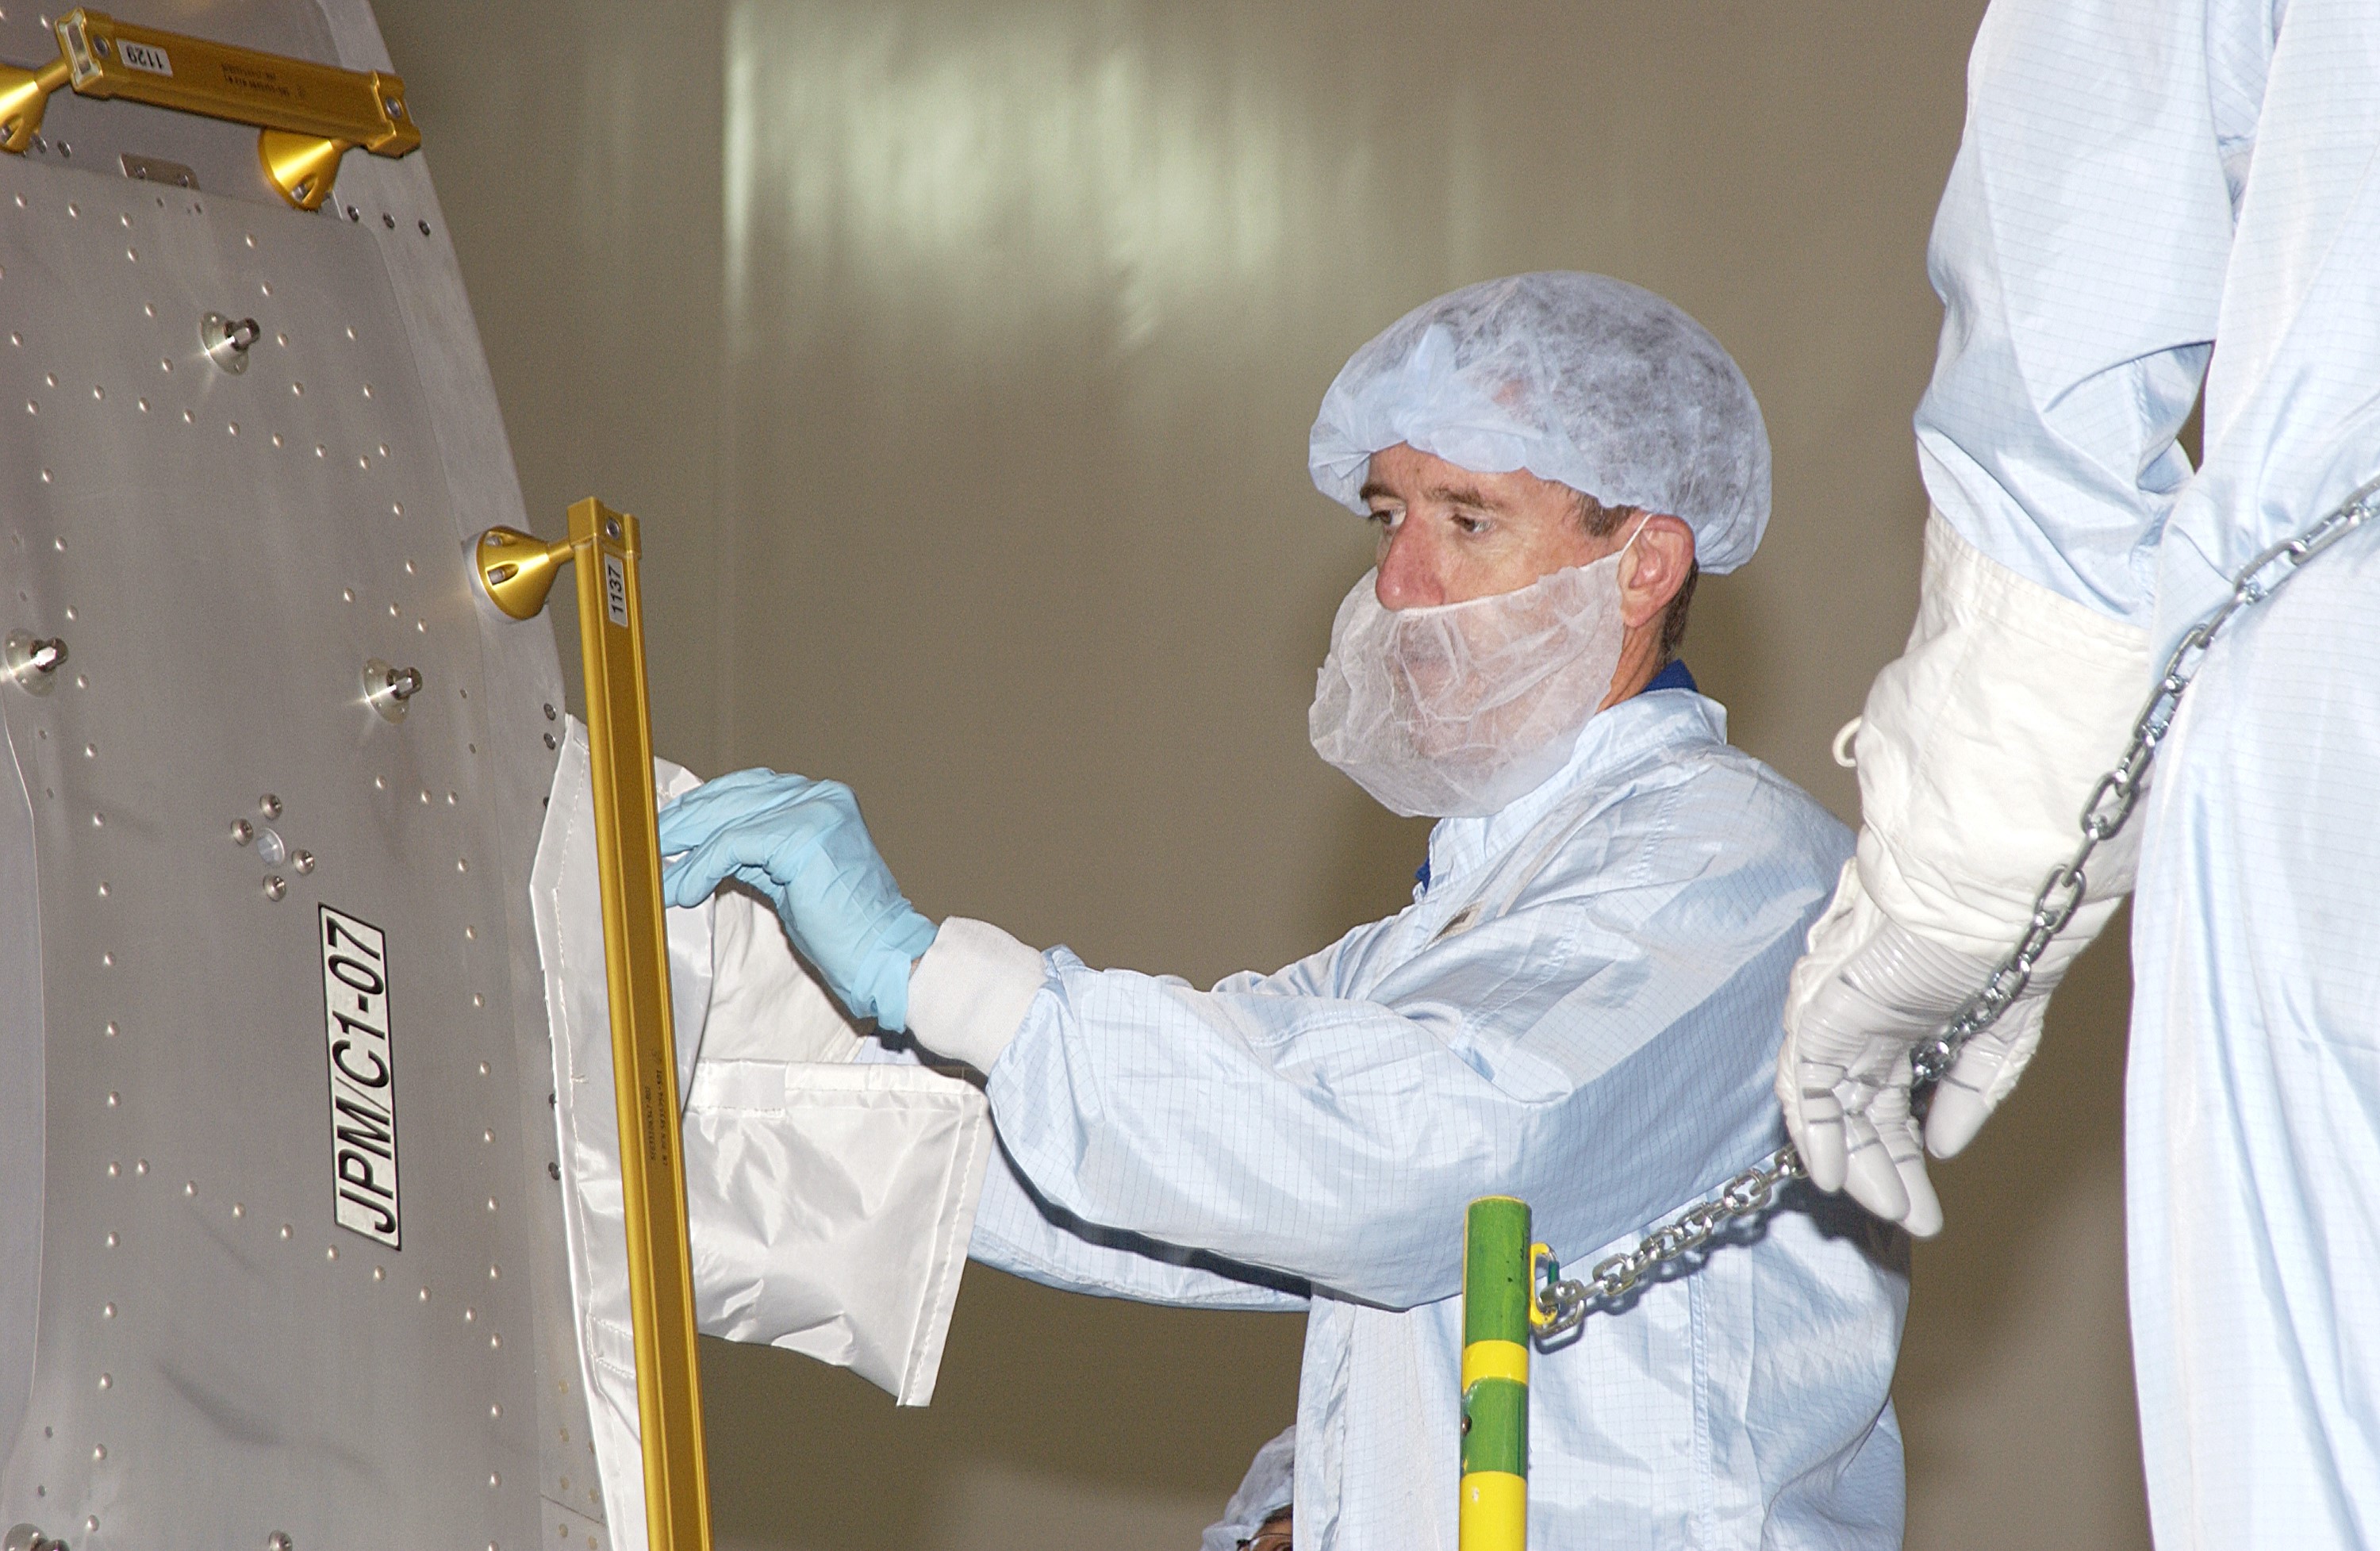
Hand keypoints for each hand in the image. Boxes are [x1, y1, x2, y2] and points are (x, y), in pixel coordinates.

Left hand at [657, 768, 937, 1031]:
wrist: (885, 954)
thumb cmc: (843, 927)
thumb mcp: (792, 874)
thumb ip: (756, 851)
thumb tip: (702, 847)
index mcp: (823, 797)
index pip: (748, 787)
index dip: (703, 805)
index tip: (669, 827)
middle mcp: (821, 795)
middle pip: (733, 798)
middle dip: (686, 823)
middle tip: (649, 846)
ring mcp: (815, 812)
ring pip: (728, 820)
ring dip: (686, 852)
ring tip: (659, 877)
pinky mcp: (803, 839)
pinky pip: (732, 846)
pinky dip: (701, 869)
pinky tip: (685, 892)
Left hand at [1775, 866, 2059, 1235]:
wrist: (1995, 901)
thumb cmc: (2010, 947)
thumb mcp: (2001, 1036)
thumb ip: (1971, 1094)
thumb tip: (1944, 1146)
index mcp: (1907, 1024)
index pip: (1891, 1105)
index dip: (1904, 1158)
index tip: (1924, 1210)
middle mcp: (1868, 1025)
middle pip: (1862, 1114)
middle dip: (1884, 1172)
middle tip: (1910, 1220)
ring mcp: (1843, 1018)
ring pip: (1833, 1106)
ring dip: (1854, 1163)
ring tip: (1886, 1209)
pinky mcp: (1823, 1012)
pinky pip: (1806, 1083)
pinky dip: (1814, 1132)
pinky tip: (1831, 1176)